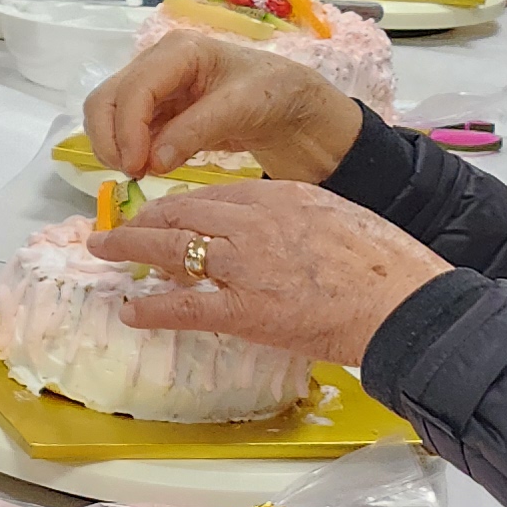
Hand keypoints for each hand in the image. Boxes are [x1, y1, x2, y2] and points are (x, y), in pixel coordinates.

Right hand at [84, 29, 364, 183]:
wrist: (294, 110)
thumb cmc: (274, 95)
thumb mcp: (240, 108)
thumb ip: (194, 131)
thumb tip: (150, 162)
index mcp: (178, 51)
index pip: (134, 88)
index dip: (127, 129)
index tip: (137, 167)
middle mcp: (156, 64)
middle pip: (106, 99)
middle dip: (111, 138)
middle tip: (131, 173)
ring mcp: (154, 89)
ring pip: (108, 116)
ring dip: (115, 147)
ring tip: (141, 172)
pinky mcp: (157, 113)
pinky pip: (126, 133)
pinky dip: (130, 152)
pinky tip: (150, 167)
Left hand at [89, 181, 449, 366]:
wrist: (405, 303)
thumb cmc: (386, 267)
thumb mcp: (340, 220)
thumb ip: (301, 222)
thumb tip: (277, 237)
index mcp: (283, 199)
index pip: (217, 195)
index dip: (182, 206)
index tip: (165, 214)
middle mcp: (256, 223)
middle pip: (184, 214)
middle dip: (144, 219)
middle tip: (117, 226)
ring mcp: (246, 266)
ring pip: (173, 249)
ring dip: (129, 248)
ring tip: (101, 250)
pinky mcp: (245, 310)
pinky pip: (185, 305)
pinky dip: (152, 308)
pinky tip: (131, 311)